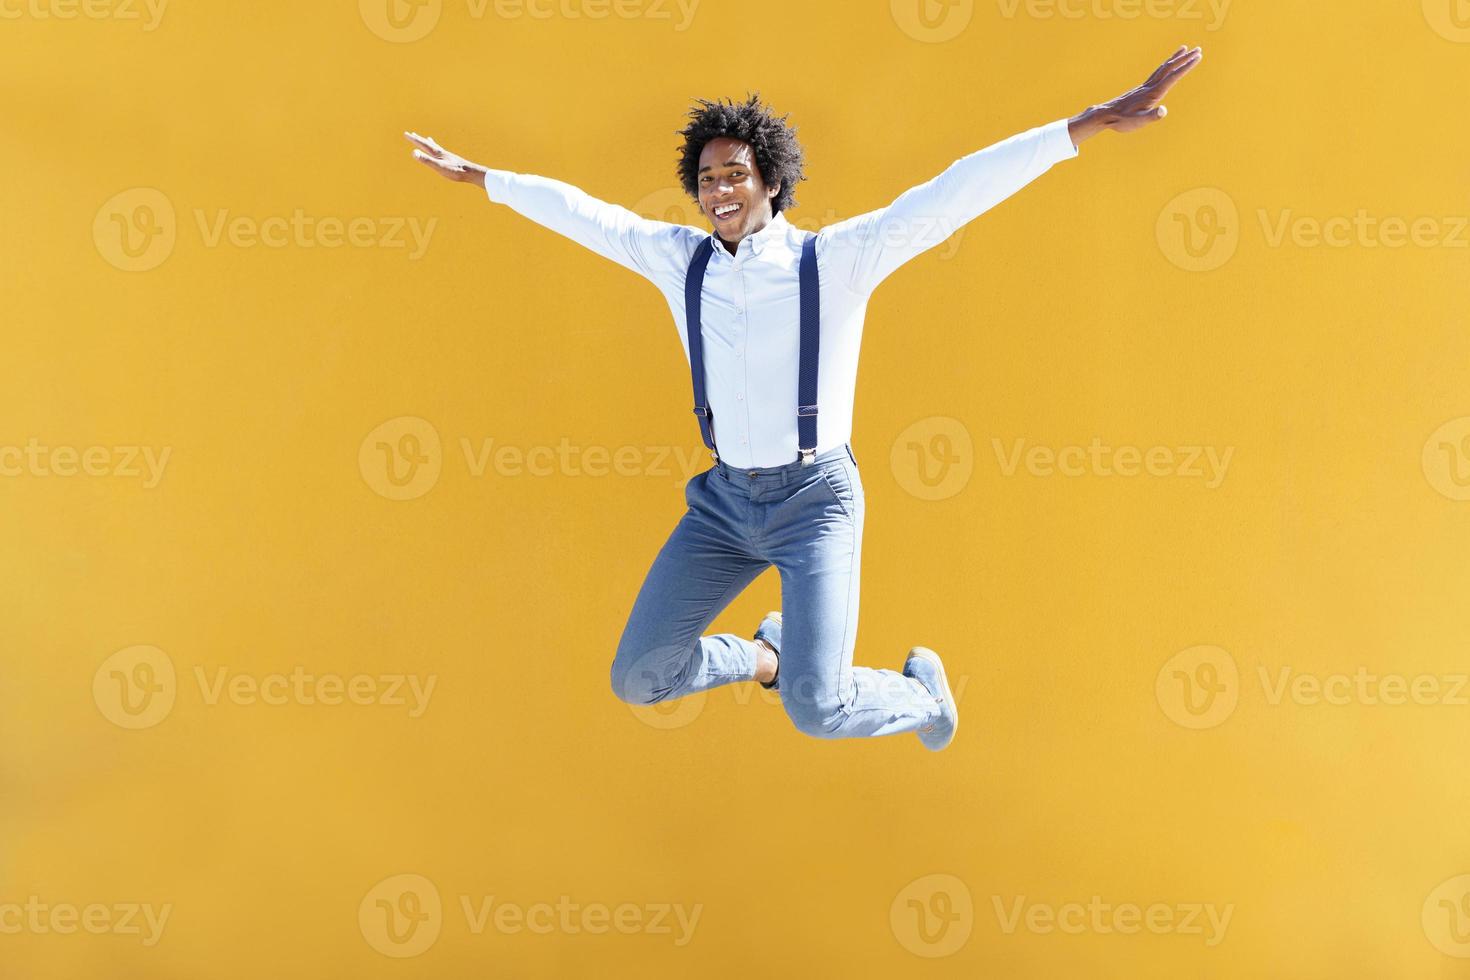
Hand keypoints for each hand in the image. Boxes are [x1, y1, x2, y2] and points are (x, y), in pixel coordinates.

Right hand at [404, 131, 485, 186]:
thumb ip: (426, 160)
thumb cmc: (455, 171)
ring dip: (430, 143)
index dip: (413, 139)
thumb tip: (413, 152)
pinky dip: (439, 150)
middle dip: (419, 139)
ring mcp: (447, 156)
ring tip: (428, 138)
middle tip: (412, 134)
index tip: (406, 134)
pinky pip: (443, 153)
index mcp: (437, 153)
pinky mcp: (452, 160)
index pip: (423, 144)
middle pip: (428, 143)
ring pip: (436, 147)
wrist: (471, 173)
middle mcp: (442, 152)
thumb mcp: (438, 167)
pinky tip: (442, 153)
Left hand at [1068, 45, 1202, 144]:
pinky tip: (1166, 67)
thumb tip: (1163, 111)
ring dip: (1174, 59)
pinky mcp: (1141, 90)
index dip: (1186, 66)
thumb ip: (1151, 116)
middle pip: (1169, 68)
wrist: (1105, 115)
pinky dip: (1165, 67)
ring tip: (1184, 49)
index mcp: (1153, 93)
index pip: (1173, 76)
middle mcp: (1150, 87)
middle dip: (1184, 59)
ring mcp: (1145, 87)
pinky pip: (1156, 74)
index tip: (1198, 56)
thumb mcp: (1138, 122)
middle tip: (1198, 49)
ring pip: (1162, 69)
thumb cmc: (1122, 121)